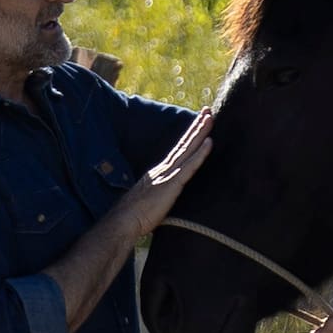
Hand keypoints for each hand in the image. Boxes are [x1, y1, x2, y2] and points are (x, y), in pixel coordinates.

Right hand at [112, 107, 216, 242]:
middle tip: (207, 110)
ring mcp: (168, 175)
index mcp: (160, 173)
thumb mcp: (149, 200)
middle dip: (196, 127)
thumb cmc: (134, 216)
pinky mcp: (171, 184)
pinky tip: (209, 142)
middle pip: (184, 144)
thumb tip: (161, 197)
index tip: (198, 123)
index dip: (189, 137)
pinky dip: (200, 154)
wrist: (123, 222)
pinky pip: (189, 166)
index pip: (178, 151)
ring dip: (200, 133)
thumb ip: (158, 194)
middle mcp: (164, 169)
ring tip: (210, 118)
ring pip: (188, 150)